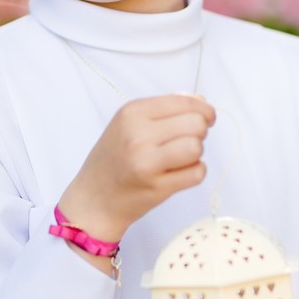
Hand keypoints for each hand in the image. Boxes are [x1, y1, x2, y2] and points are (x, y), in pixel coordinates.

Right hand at [58, 94, 215, 247]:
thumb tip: (201, 101)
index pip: (184, 101)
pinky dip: (194, 172)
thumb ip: (165, 108)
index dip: (203, 110)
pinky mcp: (157, 187)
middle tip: (187, 140)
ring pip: (197, 147)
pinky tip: (178, 173)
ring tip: (181, 157)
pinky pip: (197, 173)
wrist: (94, 198)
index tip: (205, 118)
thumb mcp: (129, 123)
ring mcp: (146, 162)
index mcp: (132, 113)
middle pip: (196, 124)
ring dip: (196, 153)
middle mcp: (137, 134)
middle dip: (200, 132)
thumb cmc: (115, 159)